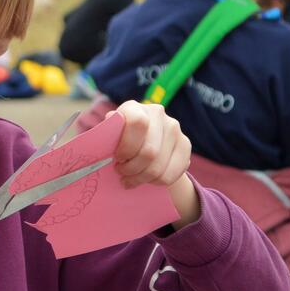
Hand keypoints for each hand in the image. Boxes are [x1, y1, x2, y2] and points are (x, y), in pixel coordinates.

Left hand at [113, 101, 199, 228]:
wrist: (144, 146)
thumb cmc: (119, 142)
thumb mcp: (109, 137)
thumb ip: (105, 137)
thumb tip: (103, 135)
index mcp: (133, 108)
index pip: (137, 124)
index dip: (126, 146)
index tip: (117, 159)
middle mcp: (157, 113)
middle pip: (149, 152)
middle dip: (132, 169)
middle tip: (121, 173)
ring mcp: (174, 128)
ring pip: (159, 166)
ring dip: (141, 178)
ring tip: (131, 179)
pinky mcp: (186, 145)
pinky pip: (171, 174)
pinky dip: (156, 182)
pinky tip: (148, 179)